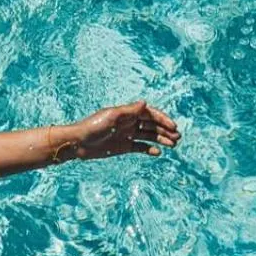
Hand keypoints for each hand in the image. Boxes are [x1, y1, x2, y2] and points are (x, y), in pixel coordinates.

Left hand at [61, 100, 180, 160]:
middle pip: (152, 125)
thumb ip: (129, 111)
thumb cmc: (92, 127)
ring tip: (173, 145)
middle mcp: (129, 123)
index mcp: (127, 113)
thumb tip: (145, 103)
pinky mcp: (123, 147)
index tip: (173, 127)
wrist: (78, 143)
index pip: (150, 114)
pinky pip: (140, 147)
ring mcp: (126, 135)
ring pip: (149, 136)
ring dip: (161, 139)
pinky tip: (157, 152)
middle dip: (165, 130)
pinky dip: (149, 149)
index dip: (162, 119)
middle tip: (177, 138)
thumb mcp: (111, 117)